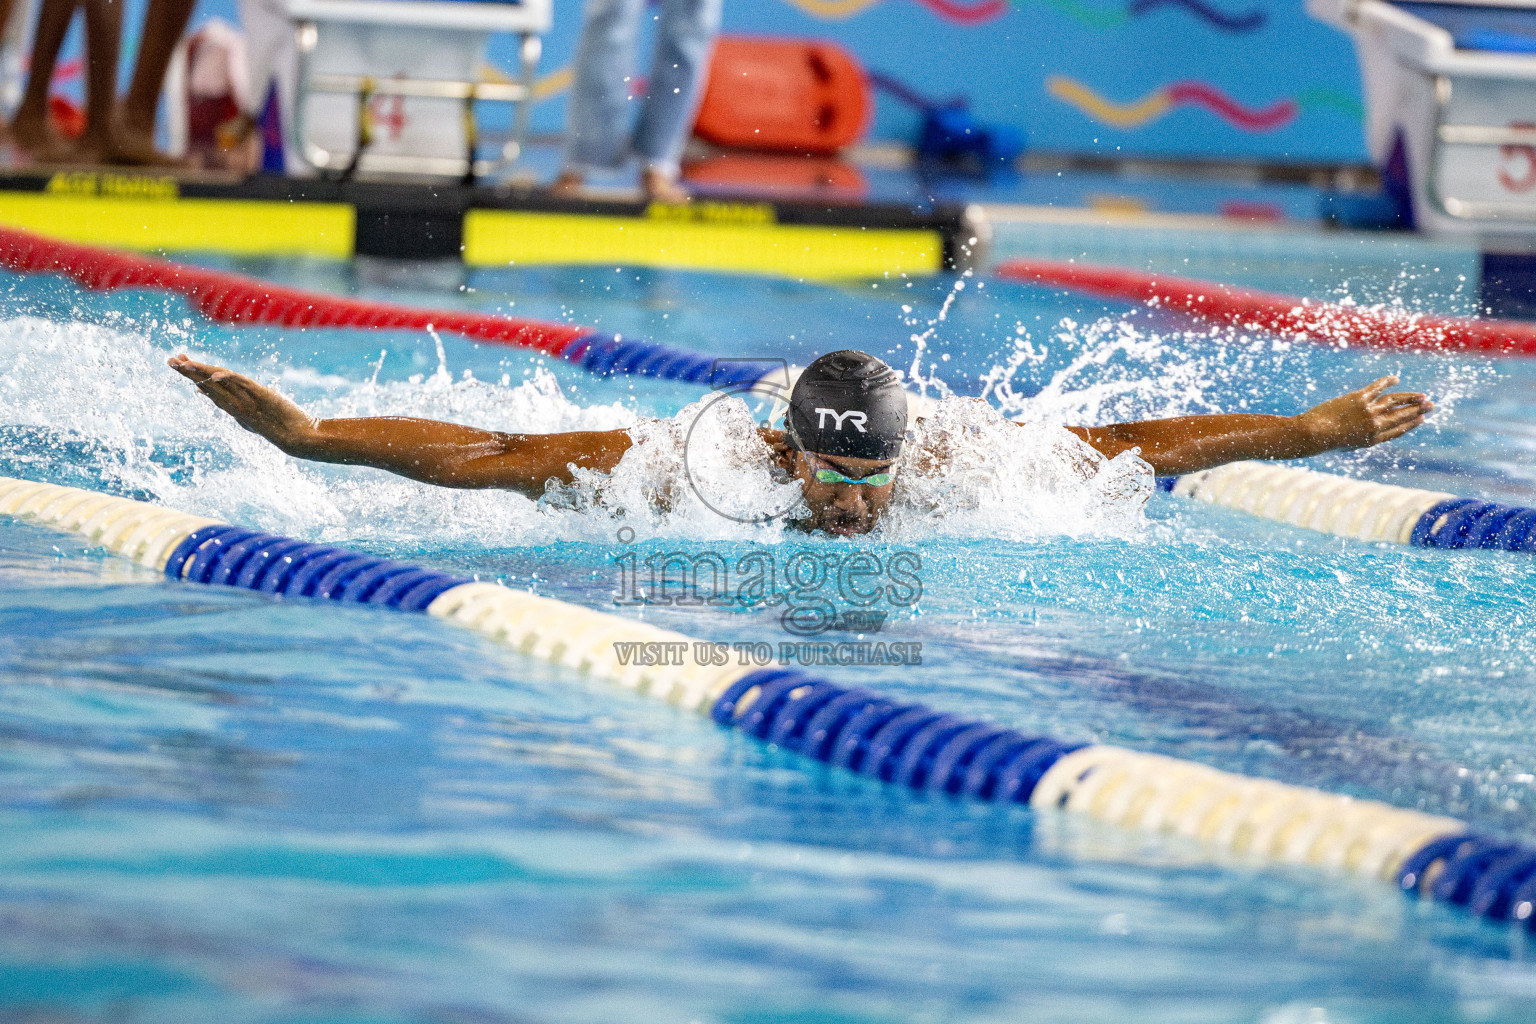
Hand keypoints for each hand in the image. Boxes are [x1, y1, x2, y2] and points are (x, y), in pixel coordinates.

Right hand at [168, 354, 316, 451]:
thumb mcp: (253, 416)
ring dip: (201, 373)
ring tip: (183, 363)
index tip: (179, 364)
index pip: (209, 389)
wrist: (297, 438)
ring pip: (219, 384)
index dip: (193, 377)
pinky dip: (228, 379)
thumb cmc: (279, 425)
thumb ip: (238, 407)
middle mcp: (236, 405)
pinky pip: (242, 385)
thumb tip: (223, 402)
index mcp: (234, 408)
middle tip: (169, 361)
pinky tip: (215, 374)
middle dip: (188, 373)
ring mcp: (246, 402)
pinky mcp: (261, 396)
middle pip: (207, 386)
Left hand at [1297, 376, 1432, 451]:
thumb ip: (1359, 436)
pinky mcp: (1359, 399)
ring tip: (1422, 395)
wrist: (1311, 434)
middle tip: (1431, 405)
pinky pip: (1378, 387)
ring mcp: (1368, 412)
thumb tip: (1367, 428)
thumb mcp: (1346, 444)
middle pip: (1401, 416)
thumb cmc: (1324, 441)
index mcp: (1372, 440)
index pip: (1398, 431)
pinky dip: (1388, 381)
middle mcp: (1374, 426)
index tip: (1422, 418)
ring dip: (1410, 397)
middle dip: (1418, 410)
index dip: (1411, 424)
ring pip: (1394, 401)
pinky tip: (1396, 379)